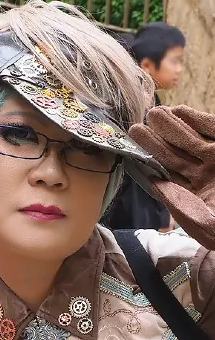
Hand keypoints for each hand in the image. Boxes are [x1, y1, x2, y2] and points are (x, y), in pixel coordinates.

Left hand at [130, 106, 214, 248]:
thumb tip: (160, 189)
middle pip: (174, 156)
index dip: (150, 165)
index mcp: (196, 197)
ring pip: (190, 141)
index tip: (132, 153)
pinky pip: (212, 129)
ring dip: (172, 127)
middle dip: (155, 142)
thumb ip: (185, 210)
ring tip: (154, 114)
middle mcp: (205, 177)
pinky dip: (197, 120)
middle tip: (135, 128)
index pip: (167, 178)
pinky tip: (180, 111)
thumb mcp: (209, 228)